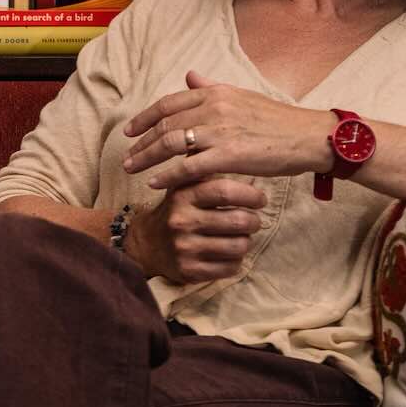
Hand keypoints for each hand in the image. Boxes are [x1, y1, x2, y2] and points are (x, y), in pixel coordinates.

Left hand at [120, 70, 337, 193]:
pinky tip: (154, 183)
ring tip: (132, 169)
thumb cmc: (278, 121)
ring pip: (171, 144)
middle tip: (126, 156)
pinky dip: (167, 175)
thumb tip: (189, 76)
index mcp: (216, 93)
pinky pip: (189, 167)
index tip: (130, 131)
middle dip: (141, 141)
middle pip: (165, 124)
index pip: (169, 103)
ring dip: (147, 157)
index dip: (145, 117)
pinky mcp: (229, 155)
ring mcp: (221, 131)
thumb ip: (212, 88)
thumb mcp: (242, 97)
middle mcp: (215, 108)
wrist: (309, 137)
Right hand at [124, 178, 269, 283]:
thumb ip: (197, 164)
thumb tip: (213, 136)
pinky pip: (230, 268)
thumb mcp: (181, 185)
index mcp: (183, 196)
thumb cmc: (175, 210)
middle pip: (239, 221)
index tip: (259, 198)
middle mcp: (182, 222)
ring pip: (239, 246)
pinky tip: (228, 254)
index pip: (225, 192)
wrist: (146, 245)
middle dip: (254, 221)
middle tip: (252, 220)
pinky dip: (236, 261)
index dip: (250, 195)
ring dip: (246, 241)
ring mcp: (185, 248)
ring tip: (240, 236)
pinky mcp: (190, 271)